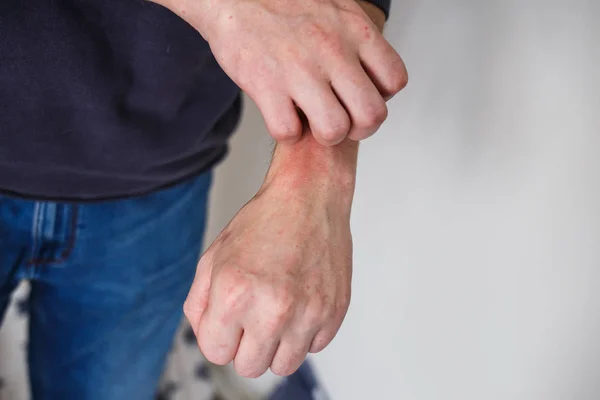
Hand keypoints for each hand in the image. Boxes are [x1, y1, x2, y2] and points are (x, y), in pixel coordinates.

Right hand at [164, 0, 407, 145]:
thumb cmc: (283, 4)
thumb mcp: (335, 8)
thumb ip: (358, 39)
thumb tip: (372, 69)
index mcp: (355, 30)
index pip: (394, 81)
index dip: (380, 98)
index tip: (359, 96)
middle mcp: (333, 51)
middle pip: (371, 115)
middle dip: (358, 129)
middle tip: (341, 121)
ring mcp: (299, 70)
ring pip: (334, 130)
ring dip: (323, 135)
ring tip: (310, 120)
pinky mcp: (266, 86)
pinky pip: (288, 132)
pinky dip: (286, 132)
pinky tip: (282, 113)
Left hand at [184, 135, 354, 377]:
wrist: (308, 198)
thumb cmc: (263, 224)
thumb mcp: (213, 258)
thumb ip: (199, 306)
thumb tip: (209, 338)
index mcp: (234, 294)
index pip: (216, 353)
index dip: (220, 335)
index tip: (230, 318)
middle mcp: (273, 308)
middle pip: (250, 366)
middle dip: (246, 344)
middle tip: (254, 314)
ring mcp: (308, 312)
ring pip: (284, 365)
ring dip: (277, 344)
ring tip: (278, 310)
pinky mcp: (334, 311)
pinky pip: (313, 347)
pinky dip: (305, 332)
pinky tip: (300, 302)